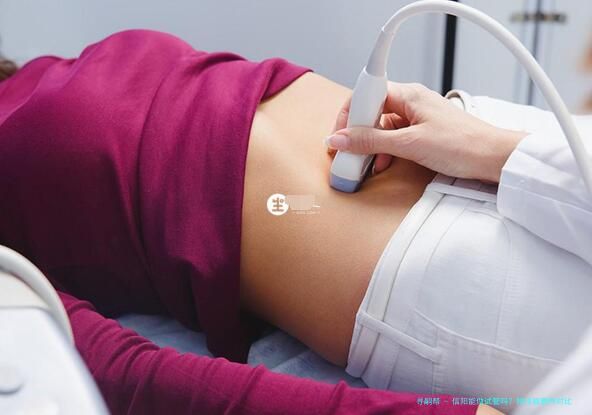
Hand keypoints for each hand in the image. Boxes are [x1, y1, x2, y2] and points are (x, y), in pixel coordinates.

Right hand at [326, 82, 526, 182]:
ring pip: (381, 128)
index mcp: (408, 94)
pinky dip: (384, 151)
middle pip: (371, 112)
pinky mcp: (421, 133)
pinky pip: (393, 138)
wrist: (494, 158)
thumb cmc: (462, 145)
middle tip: (346, 153)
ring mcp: (416, 118)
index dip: (348, 115)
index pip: (365, 95)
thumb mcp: (410, 144)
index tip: (338, 136)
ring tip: (362, 163)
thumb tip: (341, 138)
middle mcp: (410, 102)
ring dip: (370, 146)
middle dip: (356, 134)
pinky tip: (381, 164)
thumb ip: (372, 141)